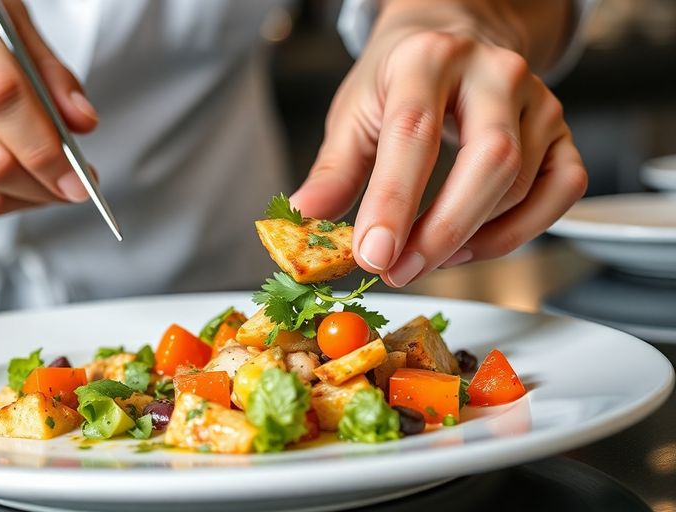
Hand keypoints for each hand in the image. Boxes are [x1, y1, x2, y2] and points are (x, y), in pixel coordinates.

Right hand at [0, 0, 97, 215]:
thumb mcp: (15, 29)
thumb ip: (53, 75)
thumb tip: (80, 121)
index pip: (1, 96)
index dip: (44, 145)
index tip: (77, 173)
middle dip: (43, 182)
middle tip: (73, 187)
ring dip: (27, 197)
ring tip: (50, 186)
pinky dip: (3, 200)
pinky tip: (19, 185)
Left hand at [292, 0, 587, 286]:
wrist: (451, 38)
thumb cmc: (398, 80)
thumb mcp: (355, 112)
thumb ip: (334, 169)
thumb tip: (306, 216)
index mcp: (428, 59)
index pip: (415, 133)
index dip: (394, 201)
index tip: (373, 255)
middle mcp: (493, 72)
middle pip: (491, 161)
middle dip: (443, 230)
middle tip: (401, 271)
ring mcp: (538, 100)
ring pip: (523, 184)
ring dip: (472, 238)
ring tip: (423, 257)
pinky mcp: (562, 132)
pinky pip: (560, 192)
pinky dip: (519, 232)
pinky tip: (472, 244)